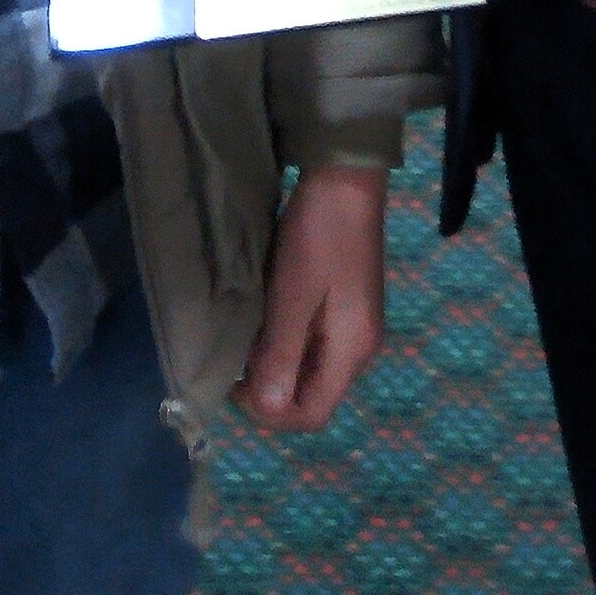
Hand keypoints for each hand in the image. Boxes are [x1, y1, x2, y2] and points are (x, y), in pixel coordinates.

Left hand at [235, 162, 386, 431]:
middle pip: (313, 396)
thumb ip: (281, 356)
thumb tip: (267, 409)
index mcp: (352, 351)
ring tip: (246, 339)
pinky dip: (287, 344)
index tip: (235, 383)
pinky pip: (314, 346)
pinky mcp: (346, 308)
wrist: (345, 179)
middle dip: (271, 390)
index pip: (313, 414)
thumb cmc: (318, 237)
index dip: (270, 413)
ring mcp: (355, 327)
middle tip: (235, 360)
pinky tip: (266, 321)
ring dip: (277, 366)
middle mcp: (360, 348)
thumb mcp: (292, 297)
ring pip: (311, 371)